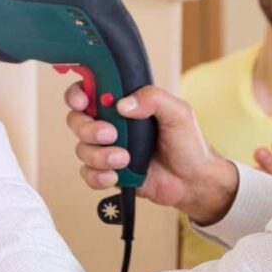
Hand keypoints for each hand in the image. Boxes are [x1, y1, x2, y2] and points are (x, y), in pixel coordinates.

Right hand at [65, 84, 237, 224]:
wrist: (193, 181)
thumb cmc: (188, 143)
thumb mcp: (178, 113)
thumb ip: (153, 99)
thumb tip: (124, 103)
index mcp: (125, 103)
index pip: (90, 90)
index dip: (78, 94)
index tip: (83, 102)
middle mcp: (112, 123)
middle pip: (77, 120)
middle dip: (88, 128)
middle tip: (110, 134)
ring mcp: (108, 149)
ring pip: (82, 149)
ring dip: (99, 155)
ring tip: (124, 159)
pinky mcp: (109, 172)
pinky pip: (88, 174)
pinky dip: (97, 176)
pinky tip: (115, 176)